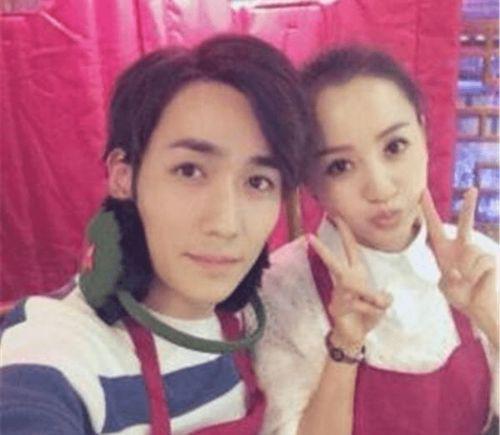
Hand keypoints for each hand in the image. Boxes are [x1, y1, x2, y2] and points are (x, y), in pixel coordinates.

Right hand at [308, 217, 391, 346]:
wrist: (354, 335)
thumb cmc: (365, 315)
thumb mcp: (380, 305)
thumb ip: (382, 298)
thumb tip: (384, 297)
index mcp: (356, 273)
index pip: (351, 249)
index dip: (345, 233)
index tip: (336, 217)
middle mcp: (345, 281)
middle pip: (335, 262)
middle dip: (324, 250)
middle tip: (310, 237)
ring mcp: (339, 294)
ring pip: (355, 287)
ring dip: (371, 296)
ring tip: (381, 303)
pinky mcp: (338, 307)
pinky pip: (360, 305)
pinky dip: (370, 311)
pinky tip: (368, 316)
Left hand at [421, 188, 496, 321]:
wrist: (477, 307)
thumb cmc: (459, 296)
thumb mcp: (445, 287)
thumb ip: (447, 278)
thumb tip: (457, 270)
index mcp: (444, 249)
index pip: (434, 226)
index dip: (427, 209)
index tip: (422, 192)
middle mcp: (462, 247)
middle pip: (465, 222)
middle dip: (469, 205)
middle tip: (472, 189)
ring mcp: (477, 252)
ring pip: (471, 254)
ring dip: (467, 272)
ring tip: (468, 281)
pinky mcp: (490, 260)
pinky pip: (481, 264)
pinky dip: (476, 276)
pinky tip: (477, 281)